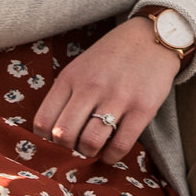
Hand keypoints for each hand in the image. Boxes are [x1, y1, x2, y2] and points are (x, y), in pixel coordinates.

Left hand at [33, 18, 178, 165]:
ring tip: (93, 150)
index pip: (43, 121)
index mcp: (70, 78)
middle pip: (64, 135)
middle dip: (67, 151)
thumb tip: (52, 134)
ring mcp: (117, 98)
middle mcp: (91, 87)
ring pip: (90, 143)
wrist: (151, 38)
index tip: (55, 144)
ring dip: (89, 154)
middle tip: (75, 149)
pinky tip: (111, 153)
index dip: (45, 141)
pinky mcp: (142, 108)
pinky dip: (112, 157)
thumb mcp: (79, 68)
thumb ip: (65, 95)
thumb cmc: (111, 58)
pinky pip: (120, 145)